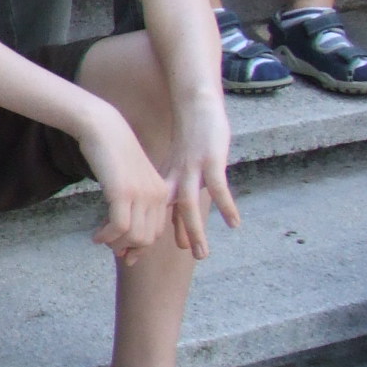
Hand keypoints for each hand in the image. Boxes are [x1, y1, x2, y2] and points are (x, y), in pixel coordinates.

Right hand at [80, 110, 172, 265]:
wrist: (103, 128)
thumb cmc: (112, 152)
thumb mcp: (131, 178)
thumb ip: (134, 199)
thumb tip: (125, 228)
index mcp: (162, 192)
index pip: (157, 232)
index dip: (138, 246)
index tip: (122, 251)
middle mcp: (157, 195)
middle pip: (147, 238)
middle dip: (128, 248)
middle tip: (110, 247)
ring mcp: (141, 194)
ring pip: (134, 236)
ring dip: (115, 244)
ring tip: (101, 239)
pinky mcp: (123, 192)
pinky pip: (119, 227)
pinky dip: (106, 237)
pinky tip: (96, 236)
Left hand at [159, 100, 240, 261]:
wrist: (196, 105)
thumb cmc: (190, 136)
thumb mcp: (180, 165)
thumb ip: (177, 186)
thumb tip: (174, 210)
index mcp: (167, 180)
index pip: (155, 213)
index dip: (144, 234)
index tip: (132, 255)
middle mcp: (176, 178)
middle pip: (167, 214)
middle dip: (157, 239)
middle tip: (150, 262)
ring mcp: (193, 170)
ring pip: (189, 206)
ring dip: (194, 231)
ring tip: (200, 254)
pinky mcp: (211, 160)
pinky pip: (218, 187)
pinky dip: (226, 206)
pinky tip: (234, 223)